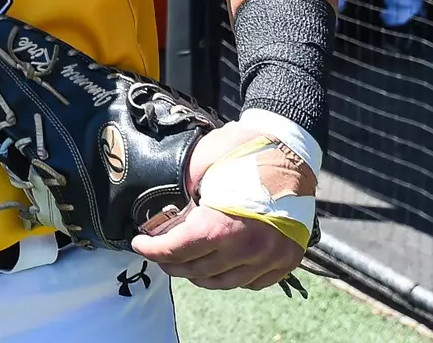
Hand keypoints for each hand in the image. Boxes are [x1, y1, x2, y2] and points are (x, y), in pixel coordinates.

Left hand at [131, 122, 306, 290]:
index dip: (153, 250)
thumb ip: (181, 188)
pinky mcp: (286, 260)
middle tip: (159, 253)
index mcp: (222, 226)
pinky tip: (219, 264)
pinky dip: (231, 277)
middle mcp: (247, 249)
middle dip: (171, 263)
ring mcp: (270, 257)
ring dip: (199, 275)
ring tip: (185, 262)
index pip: (177, 250)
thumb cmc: (245, 151)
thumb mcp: (203, 162)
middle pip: (197, 270)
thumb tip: (163, 208)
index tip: (140, 243)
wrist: (291, 149)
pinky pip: (252, 282)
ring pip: (224, 282)